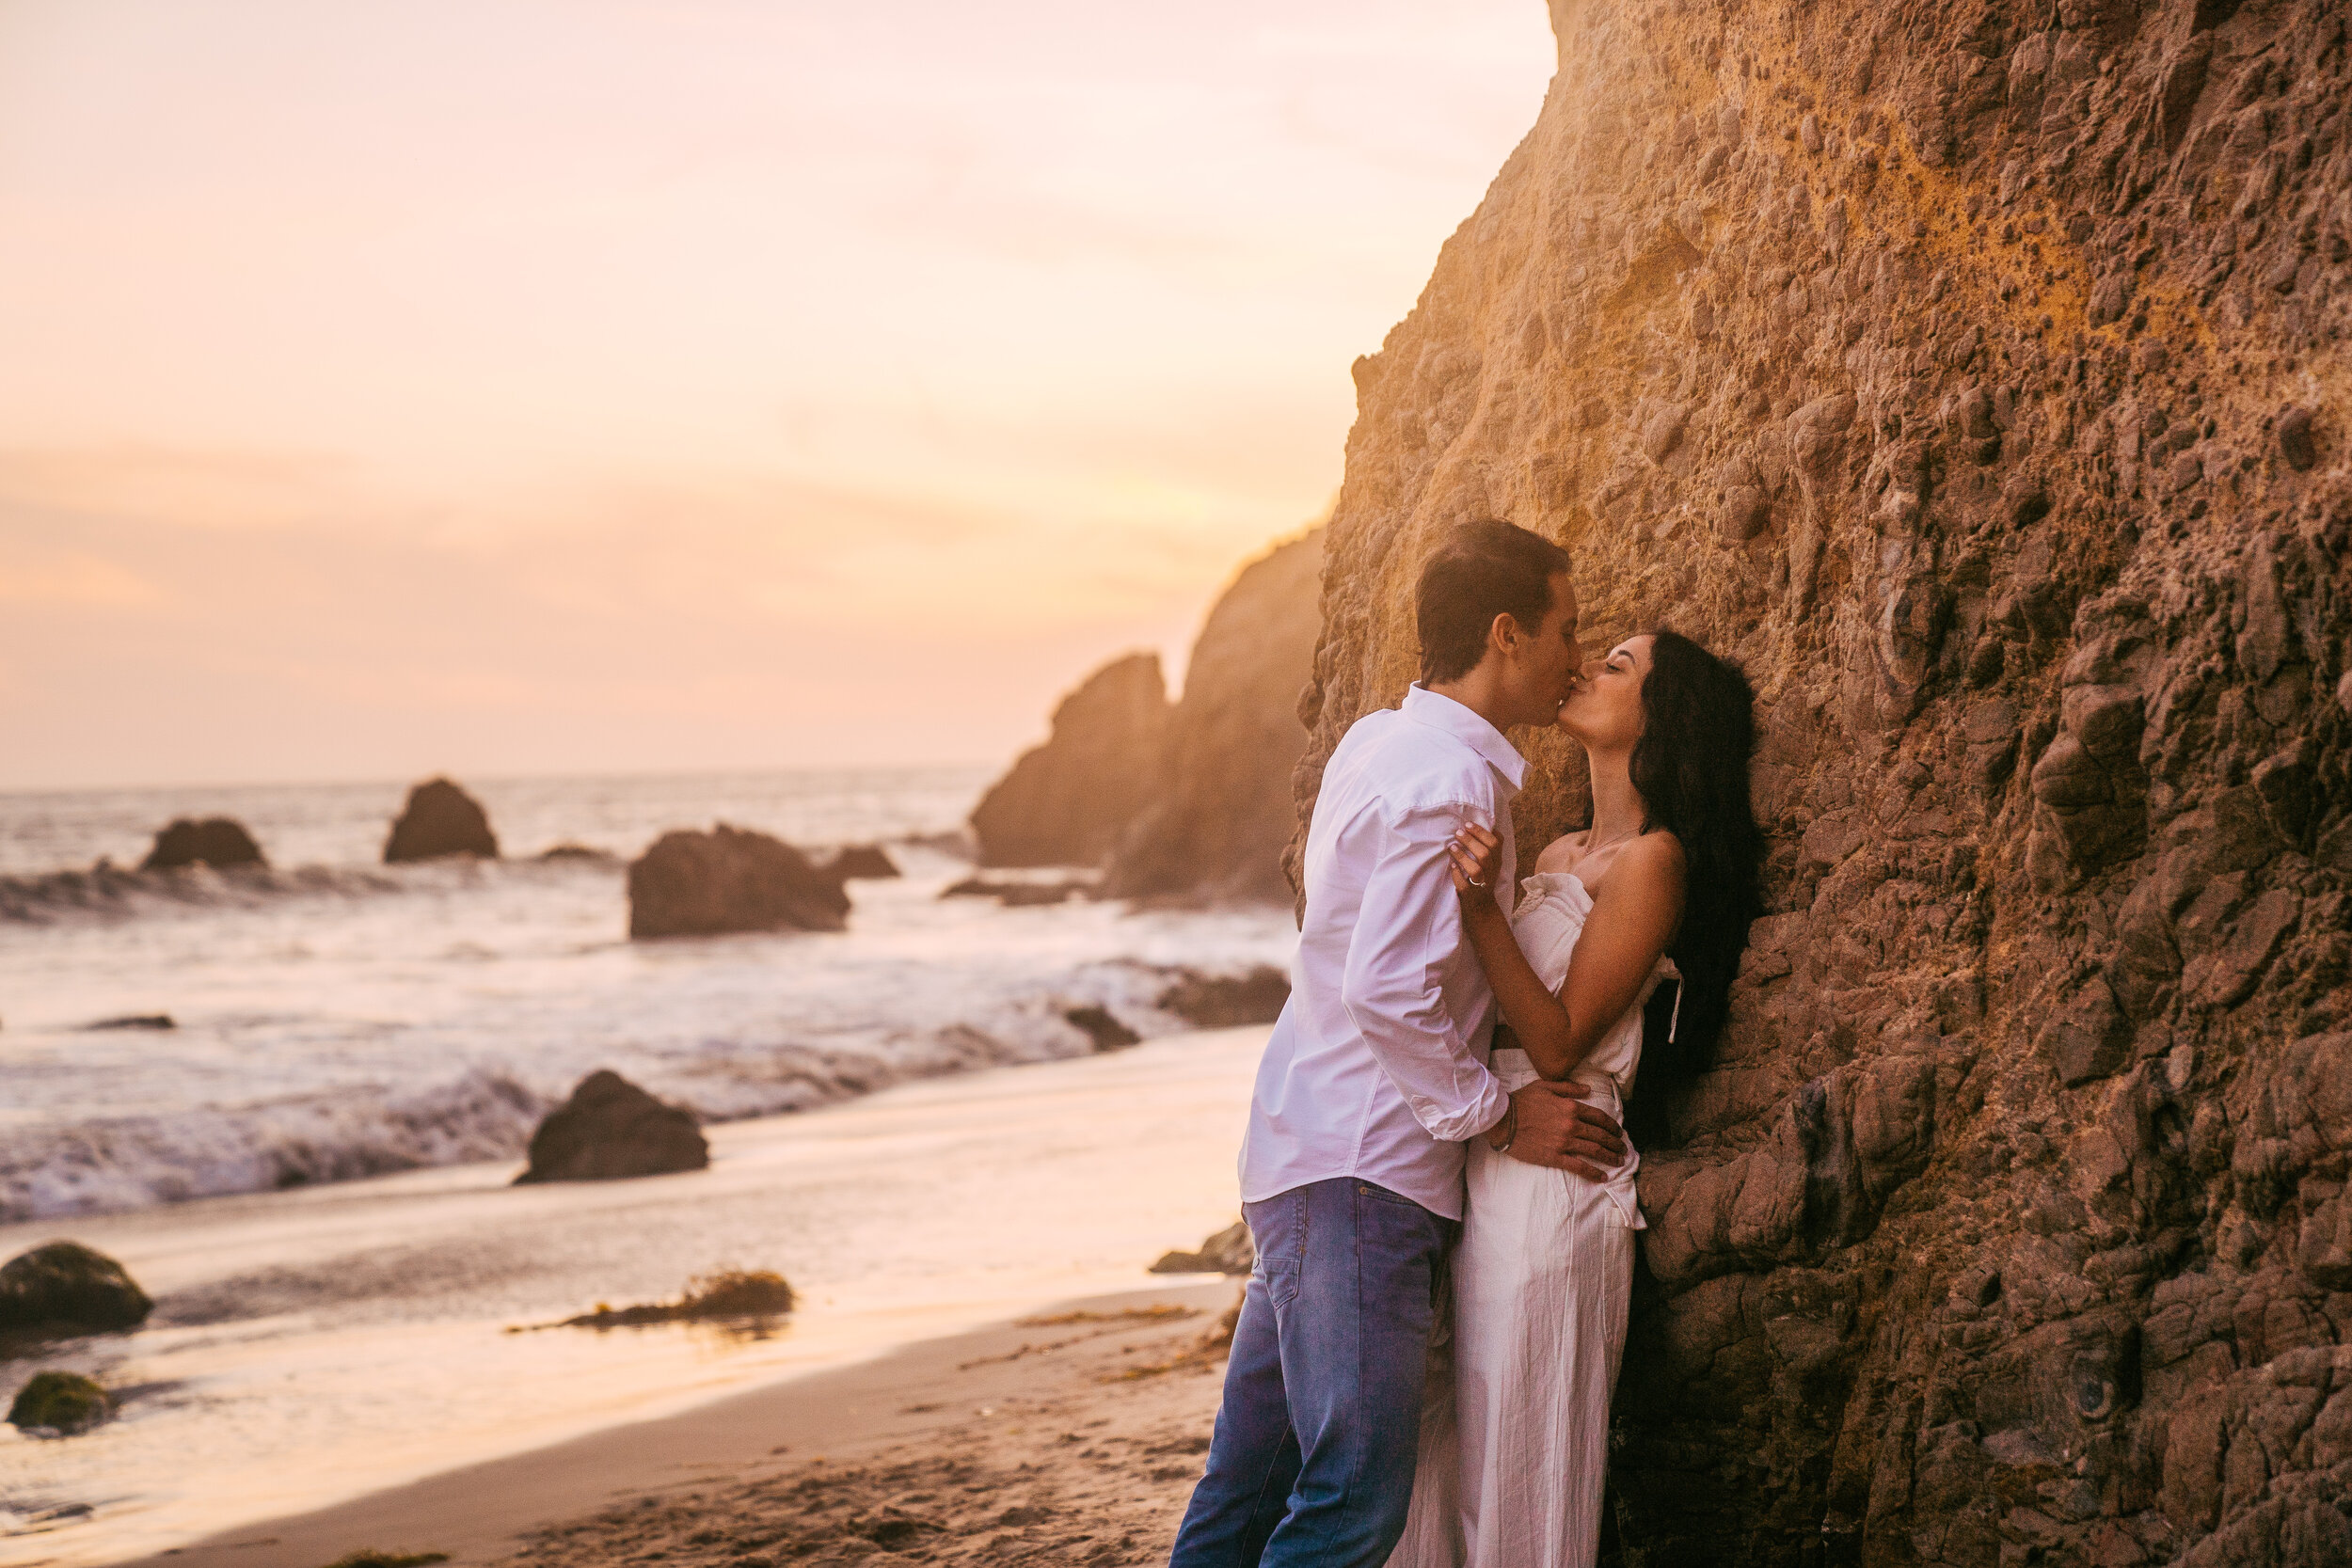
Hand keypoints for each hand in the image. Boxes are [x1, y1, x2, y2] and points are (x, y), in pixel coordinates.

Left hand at [1446, 821, 1504, 910]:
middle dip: (1471, 841)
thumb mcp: (1491, 862)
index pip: (1496, 843)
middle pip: (1485, 854)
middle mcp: (1492, 871)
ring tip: (1452, 847)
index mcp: (1497, 861)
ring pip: (1476, 869)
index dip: (1482, 832)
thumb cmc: (1483, 877)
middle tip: (1458, 832)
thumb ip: (1487, 846)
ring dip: (1463, 857)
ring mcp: (1482, 883)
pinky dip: (1457, 875)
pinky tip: (1453, 867)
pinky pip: (1464, 885)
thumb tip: (1474, 824)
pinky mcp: (1470, 894)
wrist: (1482, 906)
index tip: (1468, 824)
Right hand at [1495, 1080, 1624, 1179]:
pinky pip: (1579, 1166)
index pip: (1599, 1117)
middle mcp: (1571, 1125)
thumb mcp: (1545, 1086)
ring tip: (1619, 1162)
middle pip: (1601, 1135)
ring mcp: (1564, 1142)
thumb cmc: (1521, 1100)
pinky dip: (1593, 1172)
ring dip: (1610, 1157)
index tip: (1619, 1132)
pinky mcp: (1555, 1157)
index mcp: (1570, 1107)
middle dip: (1616, 1143)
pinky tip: (1603, 1177)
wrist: (1502, 1119)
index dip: (1612, 1126)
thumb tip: (1588, 1090)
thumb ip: (1569, 1087)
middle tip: (1623, 1149)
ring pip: (1595, 1151)